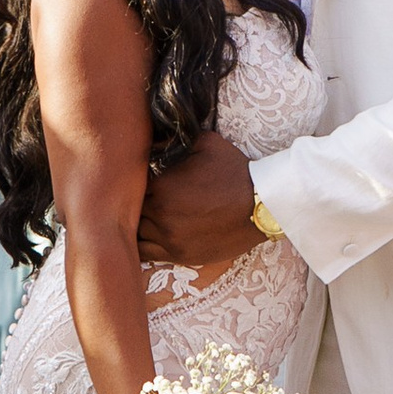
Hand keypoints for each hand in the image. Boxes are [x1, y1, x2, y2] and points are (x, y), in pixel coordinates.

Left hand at [135, 129, 260, 267]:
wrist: (262, 204)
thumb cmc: (234, 171)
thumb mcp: (206, 142)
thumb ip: (174, 141)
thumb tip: (154, 138)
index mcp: (162, 185)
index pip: (131, 184)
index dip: (134, 181)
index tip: (142, 178)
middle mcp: (161, 214)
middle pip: (130, 210)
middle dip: (134, 203)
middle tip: (141, 197)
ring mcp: (169, 238)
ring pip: (135, 233)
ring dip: (138, 224)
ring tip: (144, 217)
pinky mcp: (180, 255)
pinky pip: (146, 254)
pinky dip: (142, 245)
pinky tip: (145, 237)